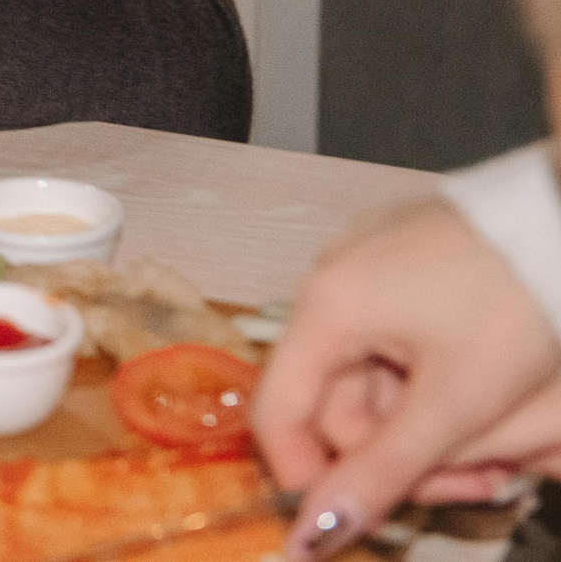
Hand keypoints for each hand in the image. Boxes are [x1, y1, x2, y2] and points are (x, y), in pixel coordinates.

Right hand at [256, 196, 560, 556]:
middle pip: (339, 401)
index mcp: (326, 308)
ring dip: (431, 426)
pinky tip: (490, 401)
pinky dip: (436, 382)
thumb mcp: (456, 403)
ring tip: (508, 451)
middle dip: (403, 456)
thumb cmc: (516, 303)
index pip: (277, 413)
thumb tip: (311, 537)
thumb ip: (383, 472)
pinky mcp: (405, 260)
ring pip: (376, 376)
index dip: (307, 477)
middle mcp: (331, 281)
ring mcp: (368, 266)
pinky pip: (399, 340)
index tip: (356, 521)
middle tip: (484, 484)